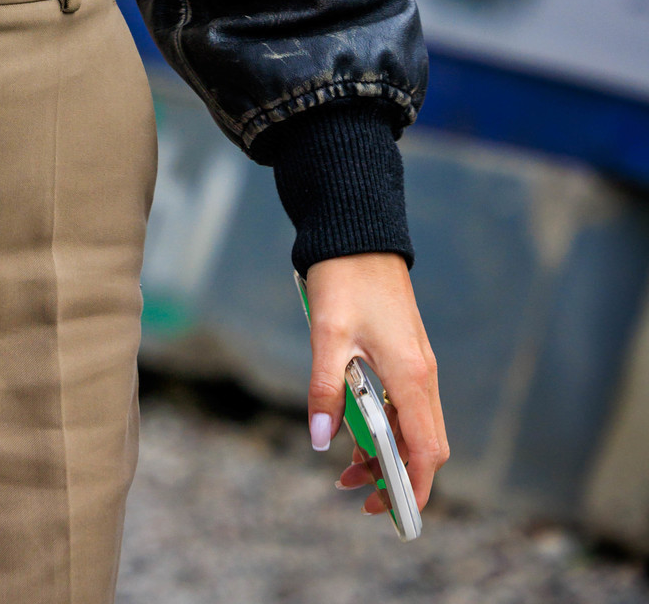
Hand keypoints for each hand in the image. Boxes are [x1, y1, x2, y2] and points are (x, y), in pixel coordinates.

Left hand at [305, 252, 448, 517]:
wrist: (359, 234)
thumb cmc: (344, 279)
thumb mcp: (327, 334)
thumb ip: (325, 389)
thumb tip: (320, 440)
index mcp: (411, 373)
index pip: (426, 449)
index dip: (412, 486)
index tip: (390, 511)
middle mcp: (423, 374)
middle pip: (425, 446)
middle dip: (396, 478)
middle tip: (358, 496)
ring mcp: (418, 365)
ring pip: (415, 428)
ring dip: (388, 454)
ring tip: (347, 471)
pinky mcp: (407, 356)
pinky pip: (406, 407)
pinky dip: (387, 429)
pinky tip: (356, 433)